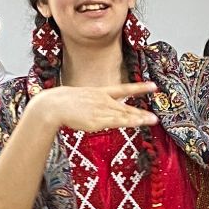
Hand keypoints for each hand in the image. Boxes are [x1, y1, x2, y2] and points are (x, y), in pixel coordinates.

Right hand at [30, 83, 159, 135]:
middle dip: (141, 111)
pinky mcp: (99, 120)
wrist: (54, 105)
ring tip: (152, 120)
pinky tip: (139, 122)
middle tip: (155, 115)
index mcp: (99, 92)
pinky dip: (130, 121)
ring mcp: (102, 110)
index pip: (123, 89)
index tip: (153, 86)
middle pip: (126, 106)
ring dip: (139, 118)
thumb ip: (91, 105)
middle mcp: (103, 100)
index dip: (139, 88)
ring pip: (124, 114)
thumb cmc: (61, 103)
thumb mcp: (80, 99)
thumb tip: (96, 111)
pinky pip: (118, 121)